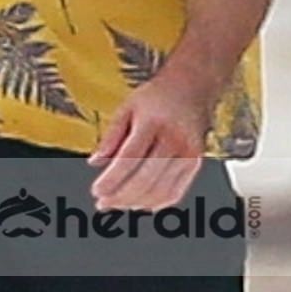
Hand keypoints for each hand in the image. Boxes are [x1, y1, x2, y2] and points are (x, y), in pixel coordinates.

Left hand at [88, 76, 208, 211]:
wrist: (192, 87)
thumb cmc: (157, 96)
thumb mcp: (126, 107)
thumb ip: (110, 135)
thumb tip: (95, 162)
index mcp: (152, 122)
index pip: (129, 158)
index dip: (112, 179)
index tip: (96, 191)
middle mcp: (173, 138)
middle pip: (145, 179)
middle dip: (121, 196)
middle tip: (103, 203)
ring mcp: (187, 152)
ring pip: (160, 190)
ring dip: (136, 203)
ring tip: (118, 204)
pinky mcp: (195, 162)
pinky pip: (176, 191)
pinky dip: (157, 203)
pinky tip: (141, 204)